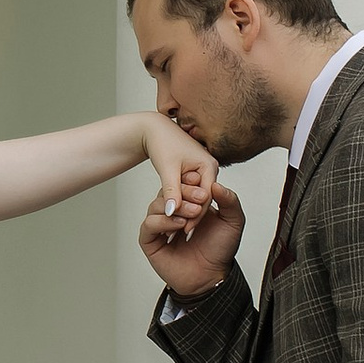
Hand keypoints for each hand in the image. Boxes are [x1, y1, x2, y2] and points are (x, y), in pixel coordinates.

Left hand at [139, 112, 214, 238]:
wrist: (153, 128)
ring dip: (187, 209)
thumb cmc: (162, 143)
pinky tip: (174, 212)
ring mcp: (203, 169)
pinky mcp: (195, 170)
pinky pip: (192, 190)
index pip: (206, 197)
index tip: (185, 231)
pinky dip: (183, 200)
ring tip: (177, 227)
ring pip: (197, 195)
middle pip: (203, 198)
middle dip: (192, 215)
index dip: (196, 215)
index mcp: (209, 165)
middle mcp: (210, 167)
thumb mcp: (167, 169)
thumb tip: (171, 211)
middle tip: (181, 234)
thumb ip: (171, 192)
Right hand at [140, 166, 243, 305]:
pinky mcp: (150, 241)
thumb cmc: (220, 251)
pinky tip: (179, 225)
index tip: (199, 179)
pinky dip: (163, 221)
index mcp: (189, 203)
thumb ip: (230, 201)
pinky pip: (149, 224)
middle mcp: (172, 213)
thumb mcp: (233, 221)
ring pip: (156, 205)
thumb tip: (217, 184)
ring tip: (192, 215)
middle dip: (184, 192)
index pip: (181, 183)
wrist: (212, 276)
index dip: (188, 179)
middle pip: (167, 191)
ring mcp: (160, 226)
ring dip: (175, 206)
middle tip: (200, 199)